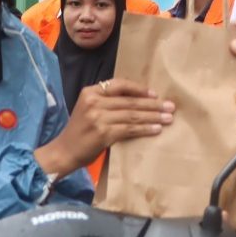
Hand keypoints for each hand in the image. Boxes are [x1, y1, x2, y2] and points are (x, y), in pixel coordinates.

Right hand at [40, 79, 173, 173]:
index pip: (119, 84)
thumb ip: (107, 102)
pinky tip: (156, 129)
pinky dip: (145, 129)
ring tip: (168, 118)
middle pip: (129, 101)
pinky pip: (130, 129)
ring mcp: (98, 117)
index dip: (139, 89)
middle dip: (153, 104)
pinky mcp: (103, 133)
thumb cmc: (80, 132)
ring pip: (132, 115)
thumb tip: (137, 100)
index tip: (155, 94)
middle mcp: (94, 102)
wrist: (64, 152)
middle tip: (170, 106)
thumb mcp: (88, 109)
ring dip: (153, 116)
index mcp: (90, 92)